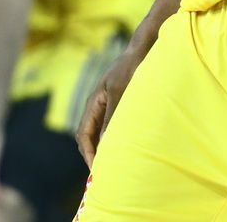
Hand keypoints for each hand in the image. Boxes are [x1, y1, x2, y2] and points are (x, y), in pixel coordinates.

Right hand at [75, 45, 146, 166]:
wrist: (142, 52)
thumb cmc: (132, 70)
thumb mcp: (122, 93)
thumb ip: (113, 117)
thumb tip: (105, 143)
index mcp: (93, 104)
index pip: (84, 135)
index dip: (89, 154)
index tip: (97, 171)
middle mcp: (97, 107)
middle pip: (89, 137)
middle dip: (94, 156)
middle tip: (106, 175)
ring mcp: (107, 106)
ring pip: (100, 133)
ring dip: (105, 150)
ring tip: (116, 167)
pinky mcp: (119, 106)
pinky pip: (112, 128)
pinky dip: (114, 142)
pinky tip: (127, 150)